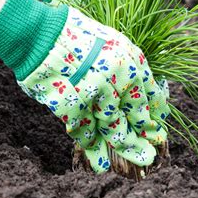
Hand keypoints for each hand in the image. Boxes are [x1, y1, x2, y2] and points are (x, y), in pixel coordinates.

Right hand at [18, 7, 169, 172]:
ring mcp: (97, 93)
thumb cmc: (77, 37)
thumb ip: (127, 70)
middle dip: (138, 141)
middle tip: (147, 158)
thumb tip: (136, 100)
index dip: (153, 118)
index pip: (151, 97)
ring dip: (116, 148)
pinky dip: (88, 144)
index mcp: (132, 62)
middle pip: (134, 118)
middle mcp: (120, 78)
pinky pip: (85, 130)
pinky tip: (93, 155)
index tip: (155, 132)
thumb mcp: (112, 44)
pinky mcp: (75, 105)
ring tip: (116, 164)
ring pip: (111, 128)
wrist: (42, 34)